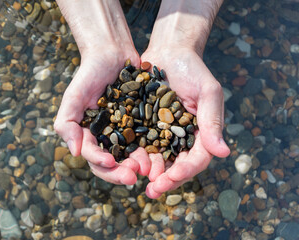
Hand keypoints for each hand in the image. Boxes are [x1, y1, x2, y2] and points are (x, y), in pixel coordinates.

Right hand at [54, 47, 149, 184]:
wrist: (112, 52)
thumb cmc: (90, 73)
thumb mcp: (73, 96)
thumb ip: (67, 123)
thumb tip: (75, 153)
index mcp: (90, 135)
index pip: (94, 158)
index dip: (102, 163)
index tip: (111, 161)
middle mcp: (108, 137)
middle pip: (113, 163)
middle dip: (121, 173)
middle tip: (134, 176)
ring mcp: (126, 131)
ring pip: (132, 156)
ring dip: (139, 166)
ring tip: (149, 169)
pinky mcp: (142, 123)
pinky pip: (148, 141)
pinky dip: (153, 151)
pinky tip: (160, 155)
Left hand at [141, 47, 229, 197]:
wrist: (169, 52)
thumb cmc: (193, 69)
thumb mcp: (207, 92)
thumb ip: (212, 121)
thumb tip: (224, 153)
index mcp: (201, 133)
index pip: (196, 159)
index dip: (185, 171)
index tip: (171, 177)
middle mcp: (182, 137)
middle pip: (176, 165)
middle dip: (165, 179)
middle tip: (152, 191)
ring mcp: (163, 133)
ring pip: (158, 160)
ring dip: (148, 172)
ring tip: (135, 180)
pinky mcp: (146, 126)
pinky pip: (141, 145)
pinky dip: (135, 155)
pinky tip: (126, 163)